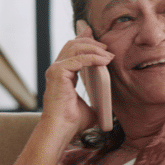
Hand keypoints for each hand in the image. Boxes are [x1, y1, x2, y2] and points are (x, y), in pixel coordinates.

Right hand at [40, 22, 113, 137]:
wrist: (61, 129)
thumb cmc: (72, 122)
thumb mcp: (90, 106)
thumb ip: (96, 99)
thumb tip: (109, 103)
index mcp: (62, 74)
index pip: (72, 50)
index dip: (84, 39)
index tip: (96, 36)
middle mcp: (57, 69)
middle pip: (73, 44)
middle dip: (92, 41)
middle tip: (107, 47)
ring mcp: (56, 69)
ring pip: (75, 47)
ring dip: (94, 48)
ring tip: (108, 54)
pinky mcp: (58, 72)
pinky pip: (79, 58)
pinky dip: (93, 57)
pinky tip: (104, 61)